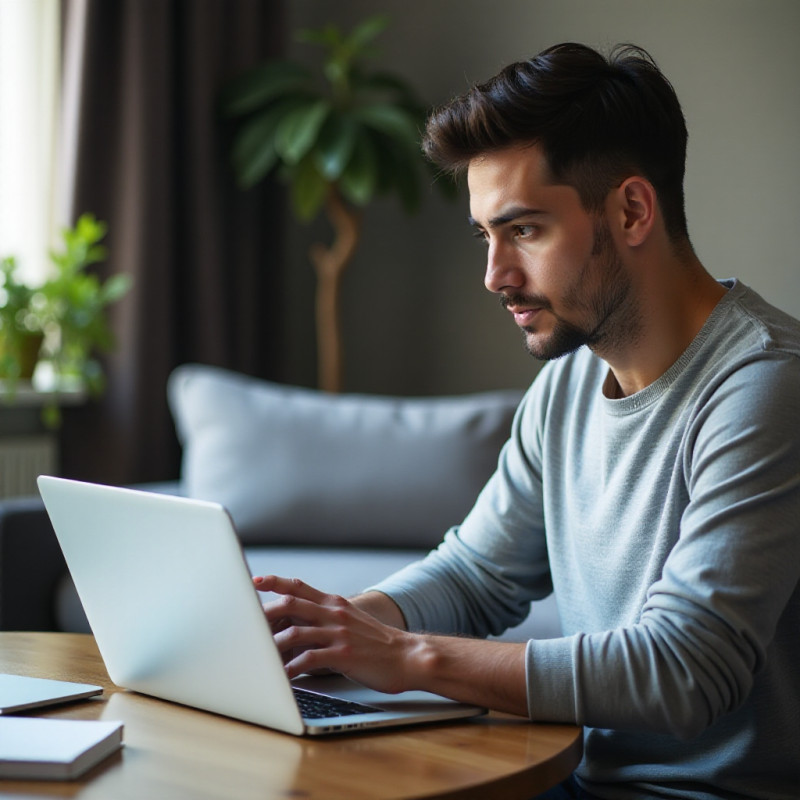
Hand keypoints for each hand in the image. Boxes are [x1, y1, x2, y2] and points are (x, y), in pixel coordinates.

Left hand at [253, 575, 418, 693]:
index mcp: (335, 603)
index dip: (276, 581)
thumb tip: (301, 623)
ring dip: (272, 645)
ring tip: (256, 656)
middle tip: (243, 621)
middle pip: (291, 604)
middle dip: (264, 612)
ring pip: (296, 633)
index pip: (300, 586)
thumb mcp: (352, 620)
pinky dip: (290, 669)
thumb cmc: (378, 643)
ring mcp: (338, 633)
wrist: (408, 655)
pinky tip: (280, 678)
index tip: (255, 579)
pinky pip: (309, 660)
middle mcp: (334, 613)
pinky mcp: (343, 654)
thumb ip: (328, 617)